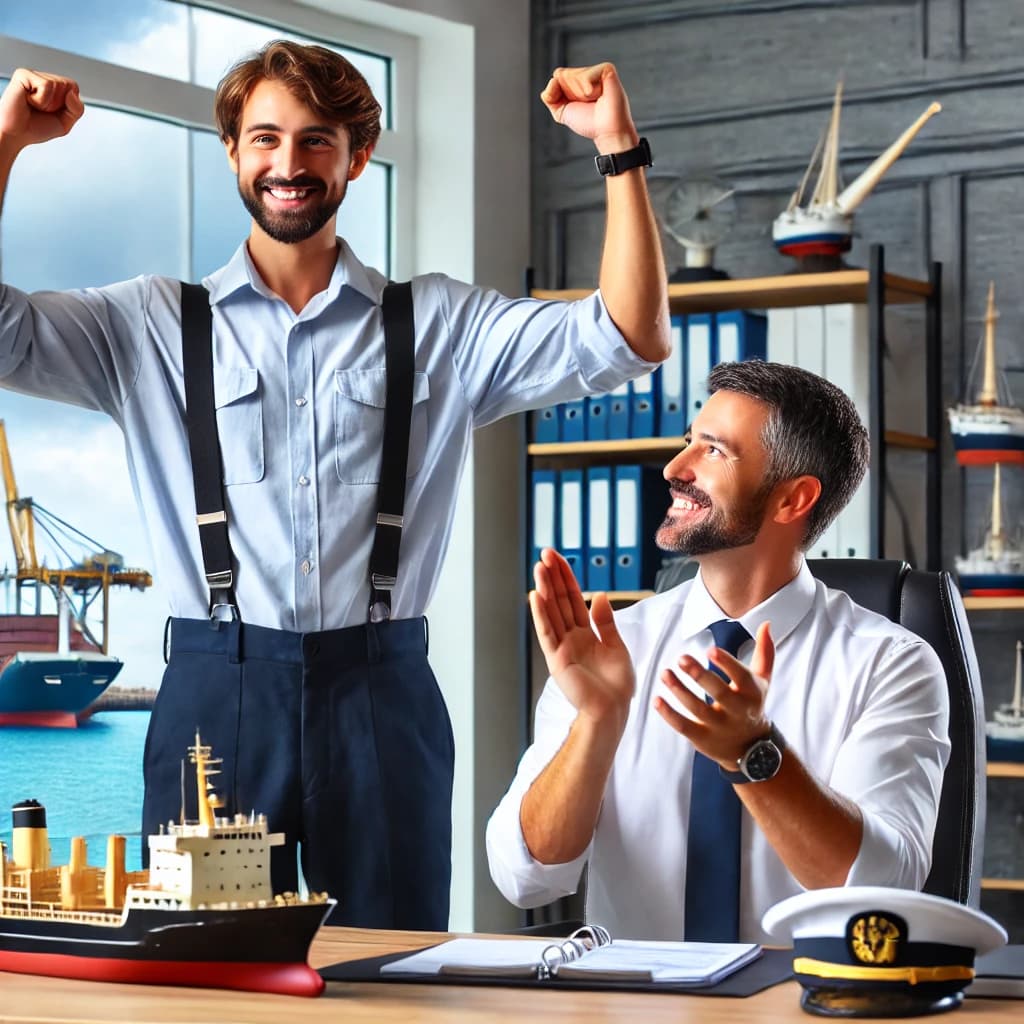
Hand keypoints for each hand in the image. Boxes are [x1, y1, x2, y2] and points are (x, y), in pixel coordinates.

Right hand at [0, 69, 83, 149]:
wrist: (15, 134)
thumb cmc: (36, 128)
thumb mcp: (65, 123)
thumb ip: (77, 109)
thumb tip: (72, 93)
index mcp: (53, 87)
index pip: (74, 87)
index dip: (69, 105)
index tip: (53, 112)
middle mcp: (43, 78)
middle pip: (68, 86)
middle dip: (59, 105)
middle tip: (41, 110)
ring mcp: (33, 74)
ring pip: (58, 84)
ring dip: (49, 103)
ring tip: (33, 106)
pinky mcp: (23, 74)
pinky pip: (46, 85)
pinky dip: (41, 100)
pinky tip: (27, 100)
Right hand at [530, 548, 634, 731]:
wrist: (613, 710)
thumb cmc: (616, 685)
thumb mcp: (616, 646)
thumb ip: (605, 621)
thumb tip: (598, 595)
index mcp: (584, 632)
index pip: (573, 598)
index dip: (566, 577)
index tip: (558, 558)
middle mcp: (570, 636)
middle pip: (560, 600)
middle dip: (553, 576)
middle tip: (545, 553)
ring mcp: (562, 647)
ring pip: (552, 612)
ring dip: (545, 589)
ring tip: (539, 567)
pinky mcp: (557, 659)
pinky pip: (548, 632)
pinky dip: (541, 614)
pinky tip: (536, 596)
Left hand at [540, 63, 637, 152]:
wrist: (606, 131)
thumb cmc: (589, 123)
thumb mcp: (561, 112)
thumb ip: (549, 97)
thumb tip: (552, 80)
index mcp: (577, 80)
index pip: (557, 75)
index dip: (558, 92)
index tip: (574, 105)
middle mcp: (586, 72)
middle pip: (563, 74)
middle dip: (570, 94)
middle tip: (587, 103)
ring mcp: (597, 70)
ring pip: (573, 76)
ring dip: (581, 94)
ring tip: (595, 100)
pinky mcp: (607, 69)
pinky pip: (586, 76)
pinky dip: (589, 91)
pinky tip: (600, 95)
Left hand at [654, 621, 774, 768]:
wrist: (751, 749)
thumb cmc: (751, 705)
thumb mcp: (762, 681)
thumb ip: (764, 652)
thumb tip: (765, 623)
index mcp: (751, 692)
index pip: (741, 676)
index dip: (727, 663)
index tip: (710, 650)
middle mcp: (736, 711)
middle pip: (718, 693)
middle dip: (699, 675)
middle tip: (681, 658)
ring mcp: (719, 727)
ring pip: (697, 709)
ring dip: (679, 691)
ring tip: (665, 673)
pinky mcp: (703, 740)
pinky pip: (684, 726)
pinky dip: (669, 714)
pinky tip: (657, 699)